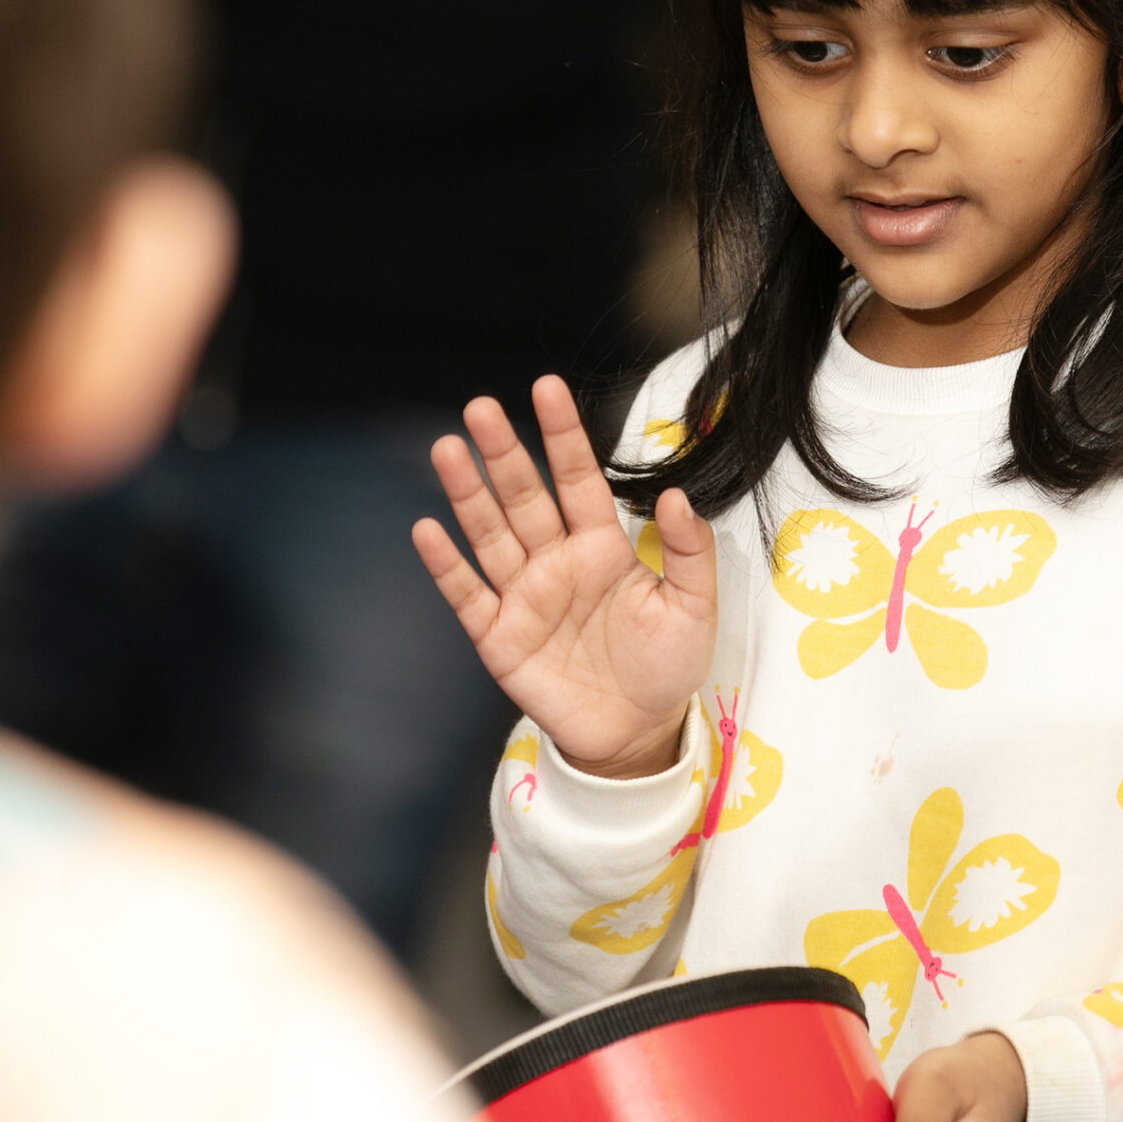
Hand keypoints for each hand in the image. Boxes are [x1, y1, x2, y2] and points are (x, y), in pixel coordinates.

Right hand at [412, 376, 713, 777]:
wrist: (638, 733)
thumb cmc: (666, 666)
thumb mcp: (694, 607)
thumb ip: (689, 551)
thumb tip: (678, 496)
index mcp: (602, 546)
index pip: (579, 479)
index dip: (564, 436)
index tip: (547, 388)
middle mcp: (556, 561)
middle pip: (524, 497)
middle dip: (504, 453)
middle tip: (481, 408)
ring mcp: (523, 596)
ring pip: (490, 534)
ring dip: (467, 494)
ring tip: (448, 450)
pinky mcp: (499, 637)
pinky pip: (468, 595)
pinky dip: (447, 565)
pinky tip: (428, 529)